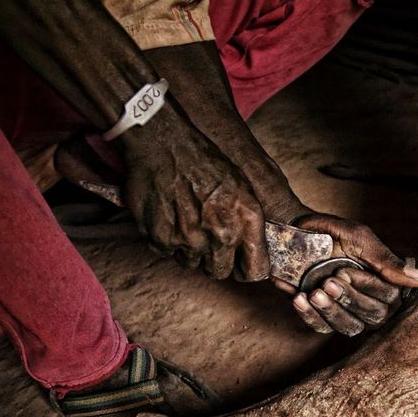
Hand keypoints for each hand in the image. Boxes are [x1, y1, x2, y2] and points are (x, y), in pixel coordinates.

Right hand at [118, 109, 269, 280]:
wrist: (166, 144)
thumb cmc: (206, 162)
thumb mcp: (243, 188)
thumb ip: (251, 224)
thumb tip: (254, 252)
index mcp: (245, 221)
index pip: (255, 271)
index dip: (247, 269)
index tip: (240, 264)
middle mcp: (220, 235)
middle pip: (220, 272)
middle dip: (215, 259)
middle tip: (206, 237)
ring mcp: (189, 240)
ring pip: (192, 264)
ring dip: (190, 249)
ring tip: (187, 221)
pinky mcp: (162, 240)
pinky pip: (168, 253)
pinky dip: (168, 240)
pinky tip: (170, 216)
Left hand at [274, 213, 417, 335]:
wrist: (292, 231)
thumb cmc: (329, 232)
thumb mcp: (360, 239)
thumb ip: (387, 261)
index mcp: (381, 280)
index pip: (389, 298)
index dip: (368, 288)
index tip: (344, 271)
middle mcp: (367, 298)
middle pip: (373, 316)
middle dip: (350, 300)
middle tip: (328, 281)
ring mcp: (345, 310)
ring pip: (350, 327)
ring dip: (332, 312)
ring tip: (314, 293)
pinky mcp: (322, 316)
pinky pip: (322, 328)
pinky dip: (310, 316)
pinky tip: (299, 298)